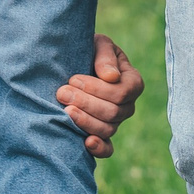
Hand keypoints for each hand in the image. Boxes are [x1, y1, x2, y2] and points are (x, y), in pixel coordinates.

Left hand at [57, 34, 145, 159]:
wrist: (72, 63)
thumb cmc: (89, 50)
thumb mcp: (98, 44)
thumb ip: (105, 56)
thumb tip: (112, 77)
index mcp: (132, 82)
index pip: (121, 93)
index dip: (97, 89)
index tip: (73, 79)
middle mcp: (127, 105)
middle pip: (113, 112)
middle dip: (85, 103)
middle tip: (61, 93)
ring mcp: (116, 122)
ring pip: (107, 129)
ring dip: (85, 121)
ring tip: (64, 111)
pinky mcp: (102, 135)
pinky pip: (108, 149)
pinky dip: (99, 148)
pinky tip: (85, 142)